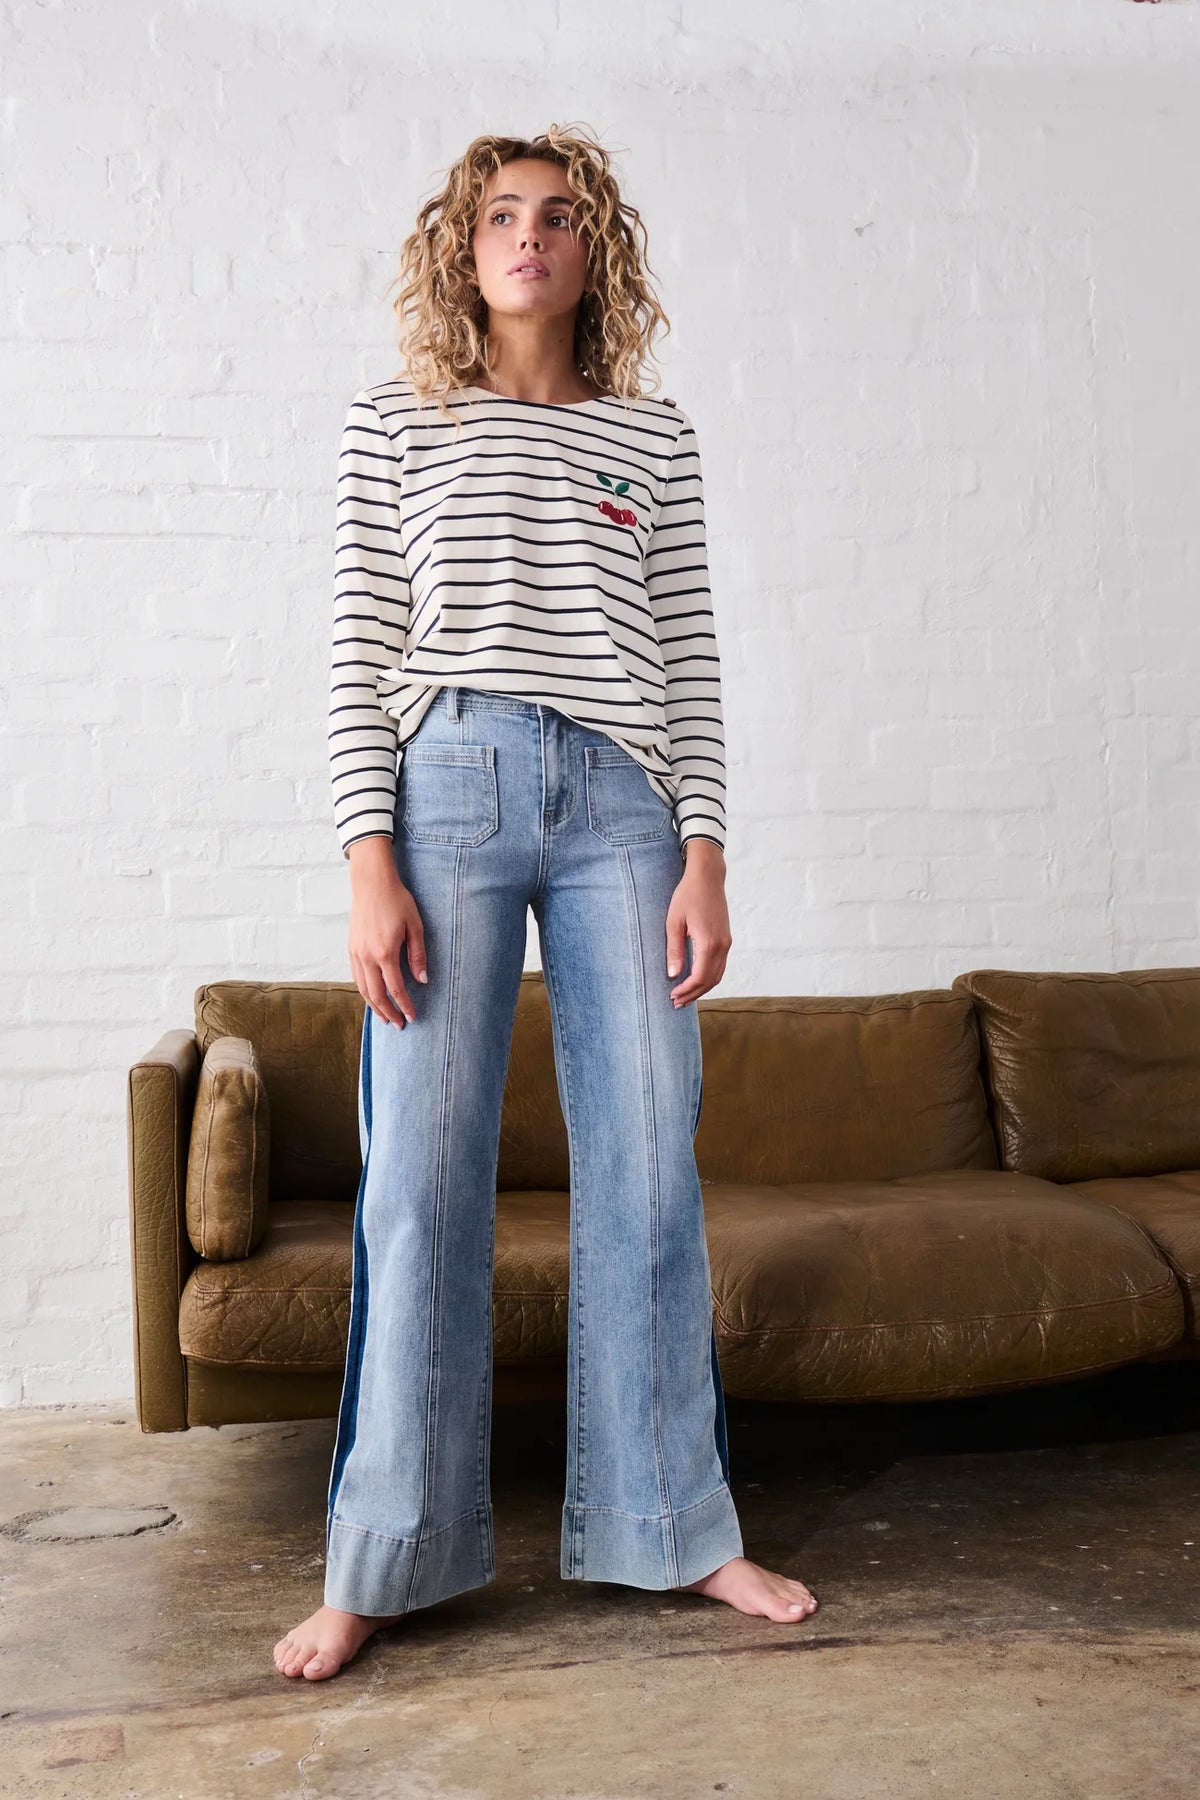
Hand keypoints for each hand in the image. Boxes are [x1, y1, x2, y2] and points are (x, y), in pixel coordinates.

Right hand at [345, 836, 427, 1027]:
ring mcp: (356, 952)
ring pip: (362, 989)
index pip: (395, 989)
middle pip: (376, 995)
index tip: (411, 1017)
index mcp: (385, 952)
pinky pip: (356, 977)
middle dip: (388, 1013)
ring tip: (384, 1017)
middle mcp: (367, 956)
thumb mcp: (415, 926)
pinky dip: (363, 991)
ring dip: (374, 1006)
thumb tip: (422, 980)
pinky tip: (371, 996)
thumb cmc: (397, 901)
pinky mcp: (351, 948)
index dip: (404, 1006)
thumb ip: (418, 955)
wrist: (371, 883)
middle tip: (398, 1025)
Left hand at [666, 839, 731, 1005]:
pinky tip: (696, 981)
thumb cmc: (687, 896)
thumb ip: (674, 950)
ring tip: (685, 996)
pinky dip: (709, 978)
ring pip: (717, 975)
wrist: (707, 878)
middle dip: (693, 994)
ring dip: (702, 988)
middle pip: (710, 980)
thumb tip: (673, 975)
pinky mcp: (726, 939)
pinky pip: (720, 966)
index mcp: (709, 942)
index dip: (686, 990)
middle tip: (676, 1003)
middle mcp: (722, 945)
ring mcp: (727, 943)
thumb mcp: (674, 922)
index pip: (699, 977)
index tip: (672, 996)